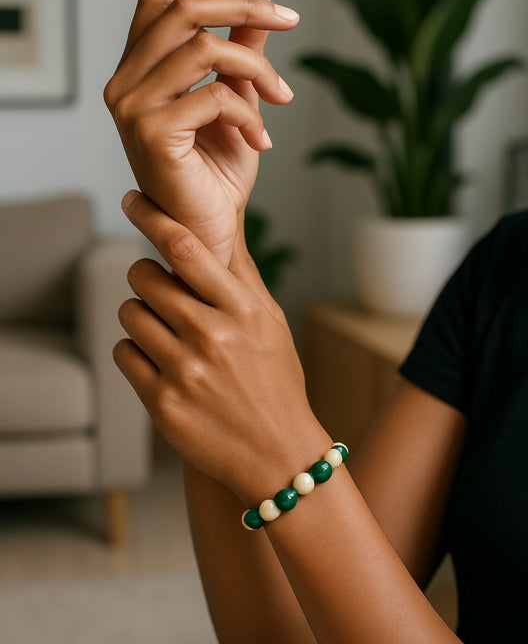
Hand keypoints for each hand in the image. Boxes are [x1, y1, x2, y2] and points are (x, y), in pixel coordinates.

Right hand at [104, 0, 298, 265]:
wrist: (211, 228)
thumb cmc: (218, 171)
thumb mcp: (239, 98)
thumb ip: (243, 46)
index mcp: (140, 70)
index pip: (156, 0)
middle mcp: (126, 83)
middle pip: (184, 12)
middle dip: (245, 9)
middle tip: (289, 19)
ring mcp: (133, 107)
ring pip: (205, 48)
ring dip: (257, 69)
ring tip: (280, 98)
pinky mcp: (152, 132)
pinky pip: (214, 94)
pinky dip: (249, 112)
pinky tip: (262, 138)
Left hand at [113, 190, 328, 504]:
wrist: (277, 453)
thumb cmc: (275, 380)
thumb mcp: (271, 321)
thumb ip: (241, 274)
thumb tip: (224, 222)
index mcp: (242, 309)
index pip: (185, 246)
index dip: (152, 216)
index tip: (132, 199)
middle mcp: (212, 335)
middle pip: (145, 276)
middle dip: (145, 275)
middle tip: (157, 287)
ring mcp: (184, 370)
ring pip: (130, 313)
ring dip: (139, 315)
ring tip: (162, 330)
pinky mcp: (162, 403)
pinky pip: (123, 353)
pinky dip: (133, 351)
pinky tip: (157, 360)